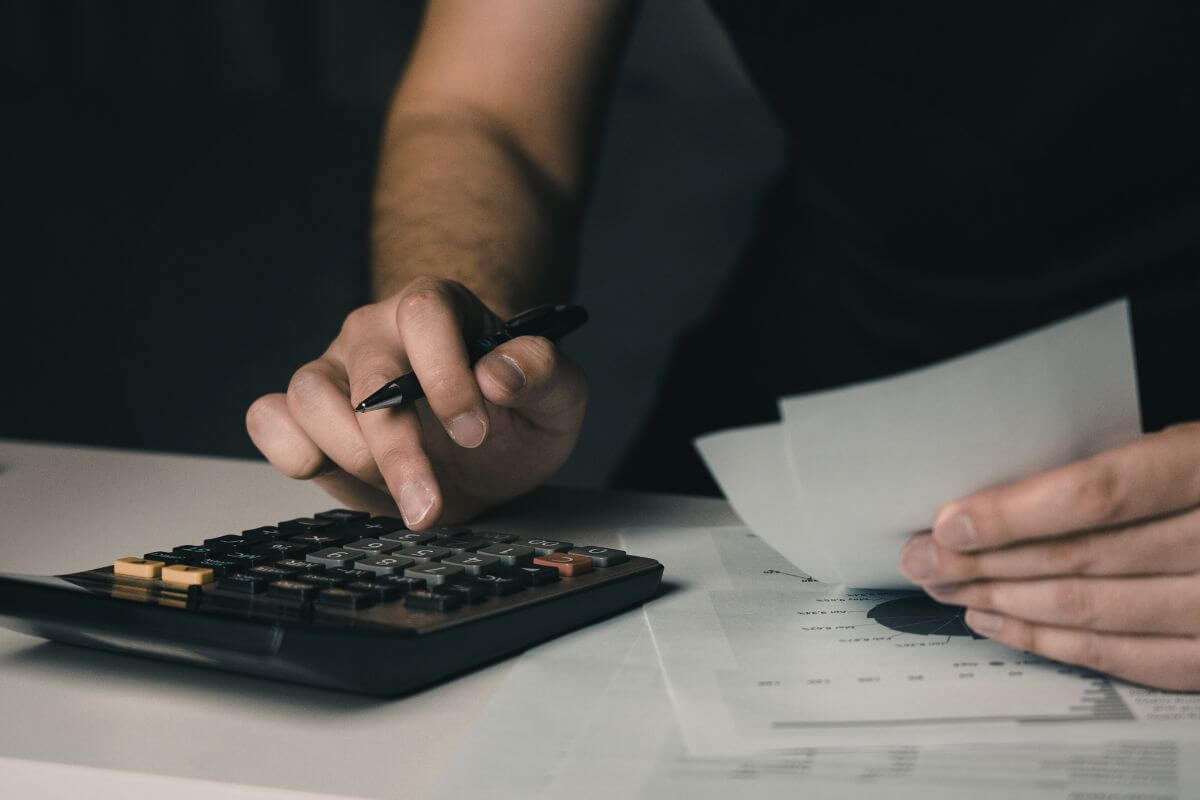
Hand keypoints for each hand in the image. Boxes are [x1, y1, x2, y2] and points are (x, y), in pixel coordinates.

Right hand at [245, 277, 586, 527]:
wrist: (480, 452)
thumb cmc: (514, 415)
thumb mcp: (557, 399)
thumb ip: (543, 374)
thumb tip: (499, 373)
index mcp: (439, 311)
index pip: (425, 314)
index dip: (445, 374)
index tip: (473, 432)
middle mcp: (378, 332)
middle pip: (367, 371)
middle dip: (397, 448)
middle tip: (429, 504)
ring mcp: (334, 368)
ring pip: (309, 393)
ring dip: (351, 457)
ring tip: (398, 492)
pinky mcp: (302, 414)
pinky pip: (268, 418)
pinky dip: (290, 450)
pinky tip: (331, 472)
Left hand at [899, 422, 1199, 689]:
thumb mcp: (1183, 442)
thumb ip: (1115, 462)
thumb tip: (996, 490)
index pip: (1105, 494)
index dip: (1019, 512)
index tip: (951, 520)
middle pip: (1087, 558)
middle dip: (987, 561)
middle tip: (923, 557)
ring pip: (1096, 612)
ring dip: (1004, 603)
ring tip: (945, 587)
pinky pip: (1126, 659)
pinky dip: (1050, 643)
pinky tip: (997, 624)